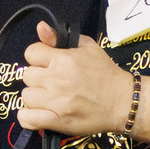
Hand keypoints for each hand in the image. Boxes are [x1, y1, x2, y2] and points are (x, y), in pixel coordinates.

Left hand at [15, 22, 129, 135]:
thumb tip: (40, 27)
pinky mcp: (57, 121)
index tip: (47, 65)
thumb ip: (60, 38)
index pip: (31, 53)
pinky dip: (28, 118)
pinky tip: (38, 114)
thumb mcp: (87, 47)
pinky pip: (27, 119)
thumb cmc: (106, 73)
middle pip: (27, 76)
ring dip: (35, 98)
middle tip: (51, 84)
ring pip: (26, 97)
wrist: (123, 101)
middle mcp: (56, 79)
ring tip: (50, 100)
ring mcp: (56, 102)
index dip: (38, 58)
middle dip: (37, 79)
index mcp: (63, 59)